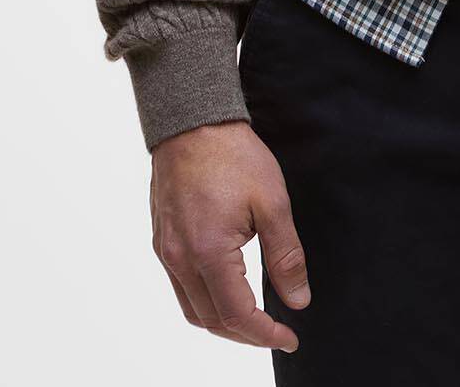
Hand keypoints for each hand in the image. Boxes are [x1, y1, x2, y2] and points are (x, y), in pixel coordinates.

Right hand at [149, 120, 310, 351]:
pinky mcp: (162, 240)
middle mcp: (180, 259)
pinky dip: (205, 301)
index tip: (290, 337)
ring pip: (192, 309)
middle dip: (246, 334)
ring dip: (223, 322)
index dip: (266, 334)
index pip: (237, 315)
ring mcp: (166, 251)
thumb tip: (298, 299)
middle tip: (277, 331)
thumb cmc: (233, 155)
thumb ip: (286, 255)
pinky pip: (181, 287)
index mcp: (208, 252)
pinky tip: (227, 289)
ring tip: (254, 319)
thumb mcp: (273, 202)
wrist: (193, 121)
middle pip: (211, 320)